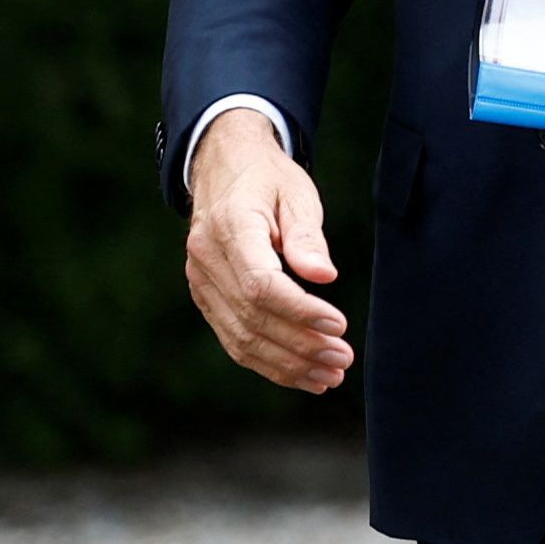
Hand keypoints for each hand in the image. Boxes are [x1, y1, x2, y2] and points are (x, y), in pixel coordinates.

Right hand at [181, 110, 351, 394]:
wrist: (222, 168)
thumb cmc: (267, 178)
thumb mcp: (296, 192)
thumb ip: (307, 235)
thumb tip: (325, 277)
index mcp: (230, 226)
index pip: (261, 284)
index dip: (300, 310)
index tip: (339, 325)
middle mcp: (206, 258)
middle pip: (253, 317)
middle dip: (301, 345)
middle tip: (343, 359)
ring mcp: (201, 282)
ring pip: (241, 338)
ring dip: (288, 364)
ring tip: (330, 376)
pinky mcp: (206, 298)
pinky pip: (234, 340)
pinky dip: (269, 364)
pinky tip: (304, 376)